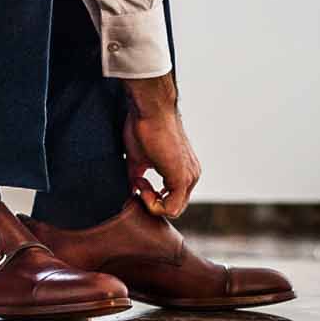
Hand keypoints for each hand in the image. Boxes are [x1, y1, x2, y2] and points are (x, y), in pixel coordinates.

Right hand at [122, 76, 200, 218]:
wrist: (151, 110)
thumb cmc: (144, 127)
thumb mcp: (138, 161)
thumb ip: (136, 180)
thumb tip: (128, 194)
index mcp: (184, 172)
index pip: (171, 201)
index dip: (151, 198)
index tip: (138, 181)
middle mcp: (191, 176)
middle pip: (173, 208)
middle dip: (152, 203)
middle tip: (138, 184)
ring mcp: (190, 178)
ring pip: (173, 211)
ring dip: (151, 203)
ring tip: (140, 181)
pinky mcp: (183, 179)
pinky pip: (171, 209)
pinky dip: (153, 203)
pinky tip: (143, 184)